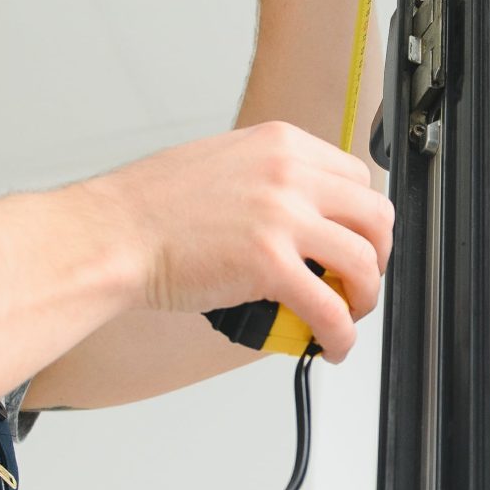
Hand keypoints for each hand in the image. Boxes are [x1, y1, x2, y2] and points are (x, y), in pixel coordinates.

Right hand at [75, 122, 394, 361]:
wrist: (111, 235)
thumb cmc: (149, 208)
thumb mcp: (222, 164)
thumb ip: (267, 179)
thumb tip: (297, 213)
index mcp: (280, 144)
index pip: (356, 178)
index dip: (361, 219)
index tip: (353, 242)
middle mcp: (289, 173)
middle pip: (375, 215)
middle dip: (378, 255)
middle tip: (359, 281)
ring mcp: (283, 216)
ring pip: (365, 262)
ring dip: (364, 297)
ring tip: (345, 316)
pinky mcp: (271, 264)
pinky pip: (331, 308)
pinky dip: (342, 335)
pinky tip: (330, 345)